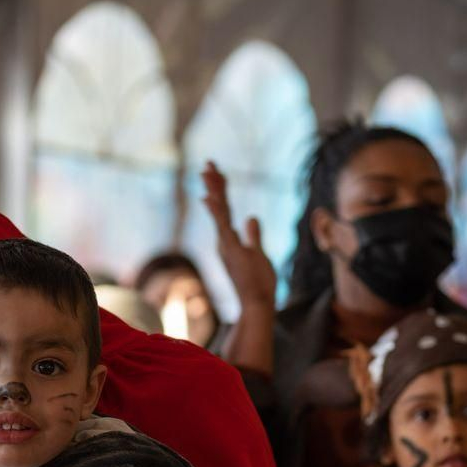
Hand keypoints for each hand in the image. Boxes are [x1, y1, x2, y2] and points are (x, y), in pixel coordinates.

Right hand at [202, 161, 276, 315]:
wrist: (257, 303)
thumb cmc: (259, 283)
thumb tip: (251, 217)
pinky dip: (215, 210)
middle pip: (219, 206)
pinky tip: (208, 196)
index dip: (221, 190)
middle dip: (214, 184)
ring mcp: (225, 245)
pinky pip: (222, 226)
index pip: (224, 210)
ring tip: (208, 170)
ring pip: (219, 212)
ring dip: (213, 190)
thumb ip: (254, 235)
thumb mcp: (259, 253)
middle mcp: (223, 240)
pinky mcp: (231, 250)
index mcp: (229, 240)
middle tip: (209, 163)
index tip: (218, 173)